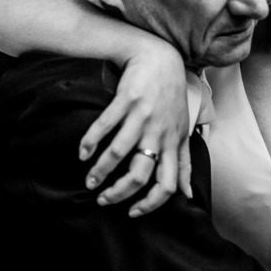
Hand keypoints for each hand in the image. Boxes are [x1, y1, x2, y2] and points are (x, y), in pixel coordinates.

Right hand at [79, 42, 190, 215]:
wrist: (160, 58)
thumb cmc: (171, 97)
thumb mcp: (183, 131)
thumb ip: (184, 164)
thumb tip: (187, 195)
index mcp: (173, 144)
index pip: (167, 184)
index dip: (150, 203)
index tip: (133, 212)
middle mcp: (158, 133)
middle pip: (139, 173)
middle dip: (119, 192)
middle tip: (104, 199)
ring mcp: (142, 117)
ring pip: (118, 153)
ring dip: (100, 171)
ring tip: (89, 180)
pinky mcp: (126, 100)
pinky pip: (104, 126)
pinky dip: (90, 142)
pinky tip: (83, 153)